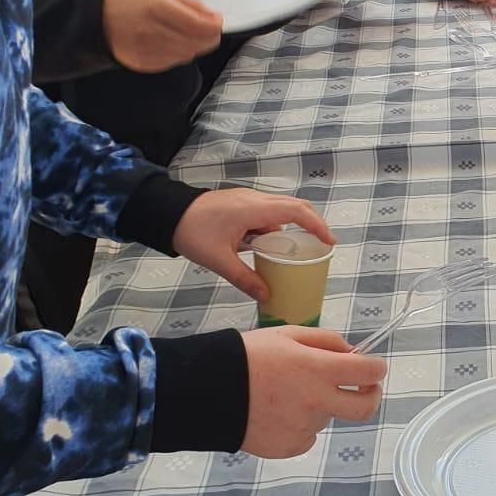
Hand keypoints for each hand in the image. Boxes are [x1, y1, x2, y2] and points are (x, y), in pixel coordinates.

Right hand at [102, 0, 222, 72]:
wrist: (96, 18)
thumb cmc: (127, 0)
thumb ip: (188, 3)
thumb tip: (211, 16)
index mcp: (157, 8)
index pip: (200, 25)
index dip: (215, 24)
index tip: (218, 20)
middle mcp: (153, 31)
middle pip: (197, 43)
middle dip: (209, 36)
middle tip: (208, 28)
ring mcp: (148, 50)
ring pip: (188, 54)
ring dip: (196, 45)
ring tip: (189, 33)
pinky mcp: (144, 64)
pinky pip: (174, 62)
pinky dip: (180, 54)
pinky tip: (174, 42)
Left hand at [172, 189, 333, 302]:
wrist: (166, 212)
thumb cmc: (193, 233)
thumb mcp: (219, 260)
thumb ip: (244, 278)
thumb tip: (266, 296)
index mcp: (254, 209)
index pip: (296, 211)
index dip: (316, 225)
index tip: (329, 241)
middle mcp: (256, 200)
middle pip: (294, 206)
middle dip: (311, 225)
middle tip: (320, 246)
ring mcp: (248, 199)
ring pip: (279, 210)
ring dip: (288, 228)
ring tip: (291, 253)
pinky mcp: (240, 203)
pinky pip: (266, 213)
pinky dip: (273, 228)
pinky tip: (265, 247)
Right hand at [241, 327, 384, 457]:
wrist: (207, 391)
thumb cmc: (248, 356)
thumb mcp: (288, 335)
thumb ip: (326, 342)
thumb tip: (351, 354)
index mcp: (319, 370)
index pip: (367, 372)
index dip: (377, 369)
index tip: (375, 367)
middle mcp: (317, 402)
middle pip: (364, 408)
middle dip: (371, 396)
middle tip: (364, 389)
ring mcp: (304, 428)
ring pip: (327, 416)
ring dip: (320, 405)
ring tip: (286, 394)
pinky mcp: (289, 447)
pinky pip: (307, 435)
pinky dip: (300, 424)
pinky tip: (277, 413)